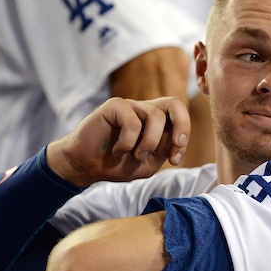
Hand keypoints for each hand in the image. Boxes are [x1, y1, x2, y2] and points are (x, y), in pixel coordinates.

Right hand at [46, 97, 189, 186]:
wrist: (87, 166)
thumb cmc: (117, 164)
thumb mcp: (148, 163)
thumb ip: (164, 150)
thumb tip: (176, 137)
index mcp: (157, 123)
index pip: (180, 119)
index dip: (184, 138)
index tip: (174, 160)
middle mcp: (145, 111)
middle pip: (174, 103)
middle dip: (182, 124)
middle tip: (176, 144)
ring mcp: (130, 107)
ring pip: (155, 116)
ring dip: (149, 142)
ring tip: (136, 155)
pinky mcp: (114, 106)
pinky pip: (132, 121)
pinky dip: (128, 142)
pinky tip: (118, 151)